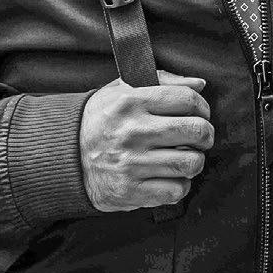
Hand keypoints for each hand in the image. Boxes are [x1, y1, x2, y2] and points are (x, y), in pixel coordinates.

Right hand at [79, 71, 213, 211]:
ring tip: (185, 156)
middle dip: (206, 134)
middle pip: (195, 131)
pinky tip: (170, 176)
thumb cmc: (102, 119)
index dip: (202, 107)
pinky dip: (180, 185)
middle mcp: (132, 132)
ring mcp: (132, 163)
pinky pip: (176, 190)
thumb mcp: (123, 89)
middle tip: (200, 137)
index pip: (187, 99)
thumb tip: (200, 84)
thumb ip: (164, 81)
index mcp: (132, 101)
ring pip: (190, 162)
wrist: (66, 156)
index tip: (201, 113)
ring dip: (195, 160)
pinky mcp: (130, 191)